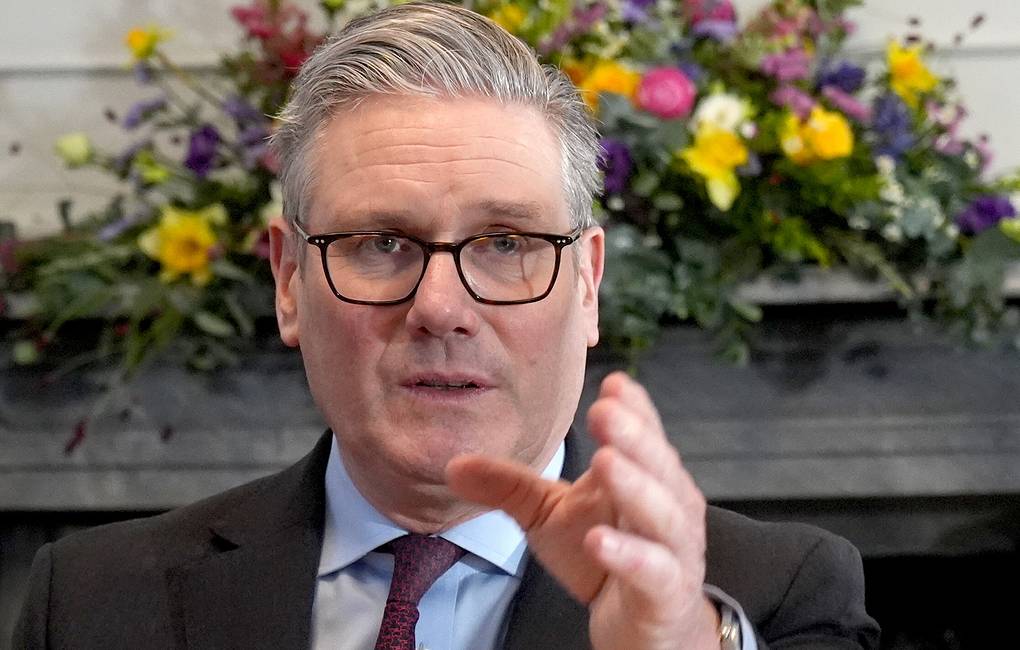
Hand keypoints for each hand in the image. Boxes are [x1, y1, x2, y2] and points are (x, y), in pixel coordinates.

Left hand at [446, 371, 720, 649]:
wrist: (642, 627)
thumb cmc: (601, 557)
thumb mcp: (549, 514)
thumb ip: (509, 486)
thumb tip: (453, 465)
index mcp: (644, 475)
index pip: (644, 433)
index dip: (633, 408)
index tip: (612, 383)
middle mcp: (668, 505)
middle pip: (657, 465)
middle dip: (634, 436)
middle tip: (604, 411)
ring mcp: (673, 550)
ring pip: (662, 513)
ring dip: (636, 486)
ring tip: (605, 461)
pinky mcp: (667, 593)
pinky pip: (655, 571)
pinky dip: (630, 555)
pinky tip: (600, 539)